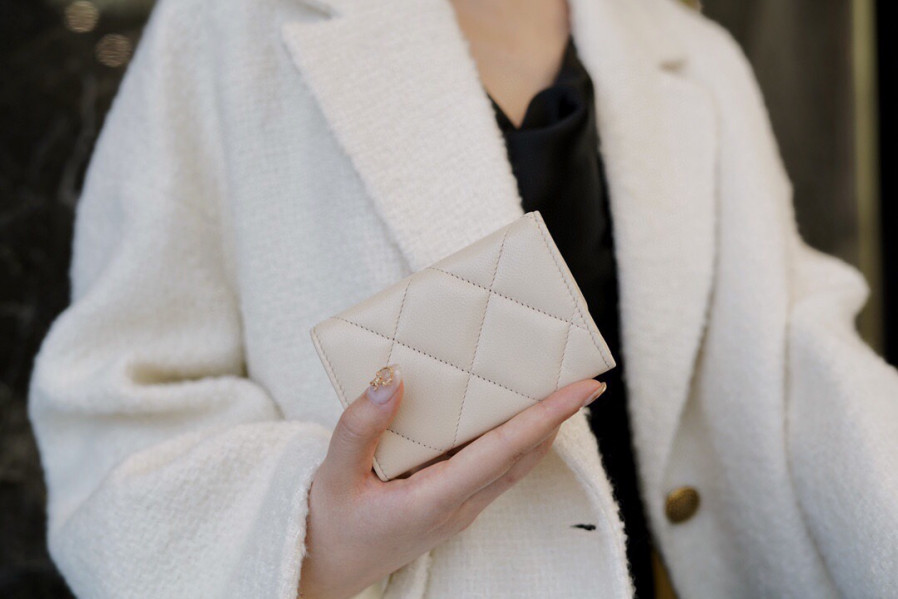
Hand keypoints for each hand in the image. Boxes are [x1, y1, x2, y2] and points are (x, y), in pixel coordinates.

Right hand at [298, 363, 606, 598]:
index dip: (546, 416)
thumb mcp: (334, 473)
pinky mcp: (452, 508)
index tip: (583, 390)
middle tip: (584, 381)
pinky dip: (516, 443)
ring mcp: (459, 510)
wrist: (323, 568)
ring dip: (541, 431)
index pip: (504, 450)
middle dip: (557, 419)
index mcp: (435, 499)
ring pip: (514, 467)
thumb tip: (392, 377)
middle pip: (522, 457)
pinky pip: (496, 471)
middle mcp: (458, 507)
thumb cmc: (328, 524)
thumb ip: (360, 426)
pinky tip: (510, 422)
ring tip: (558, 395)